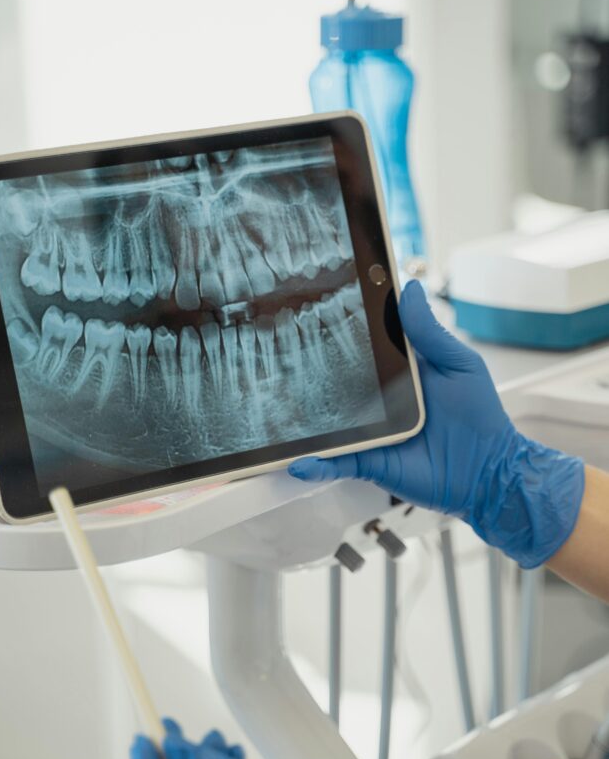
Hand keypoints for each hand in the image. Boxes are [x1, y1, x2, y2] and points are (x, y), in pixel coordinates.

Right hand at [289, 281, 584, 567]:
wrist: (488, 471)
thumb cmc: (480, 415)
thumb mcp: (459, 364)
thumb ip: (430, 332)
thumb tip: (410, 287)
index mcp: (399, 370)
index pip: (363, 345)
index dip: (340, 328)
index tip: (314, 304)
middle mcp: (379, 399)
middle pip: (337, 382)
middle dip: (309, 372)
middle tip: (277, 355)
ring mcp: (371, 431)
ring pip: (328, 422)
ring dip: (303, 420)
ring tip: (270, 411)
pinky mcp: (369, 461)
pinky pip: (337, 462)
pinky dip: (315, 464)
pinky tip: (297, 461)